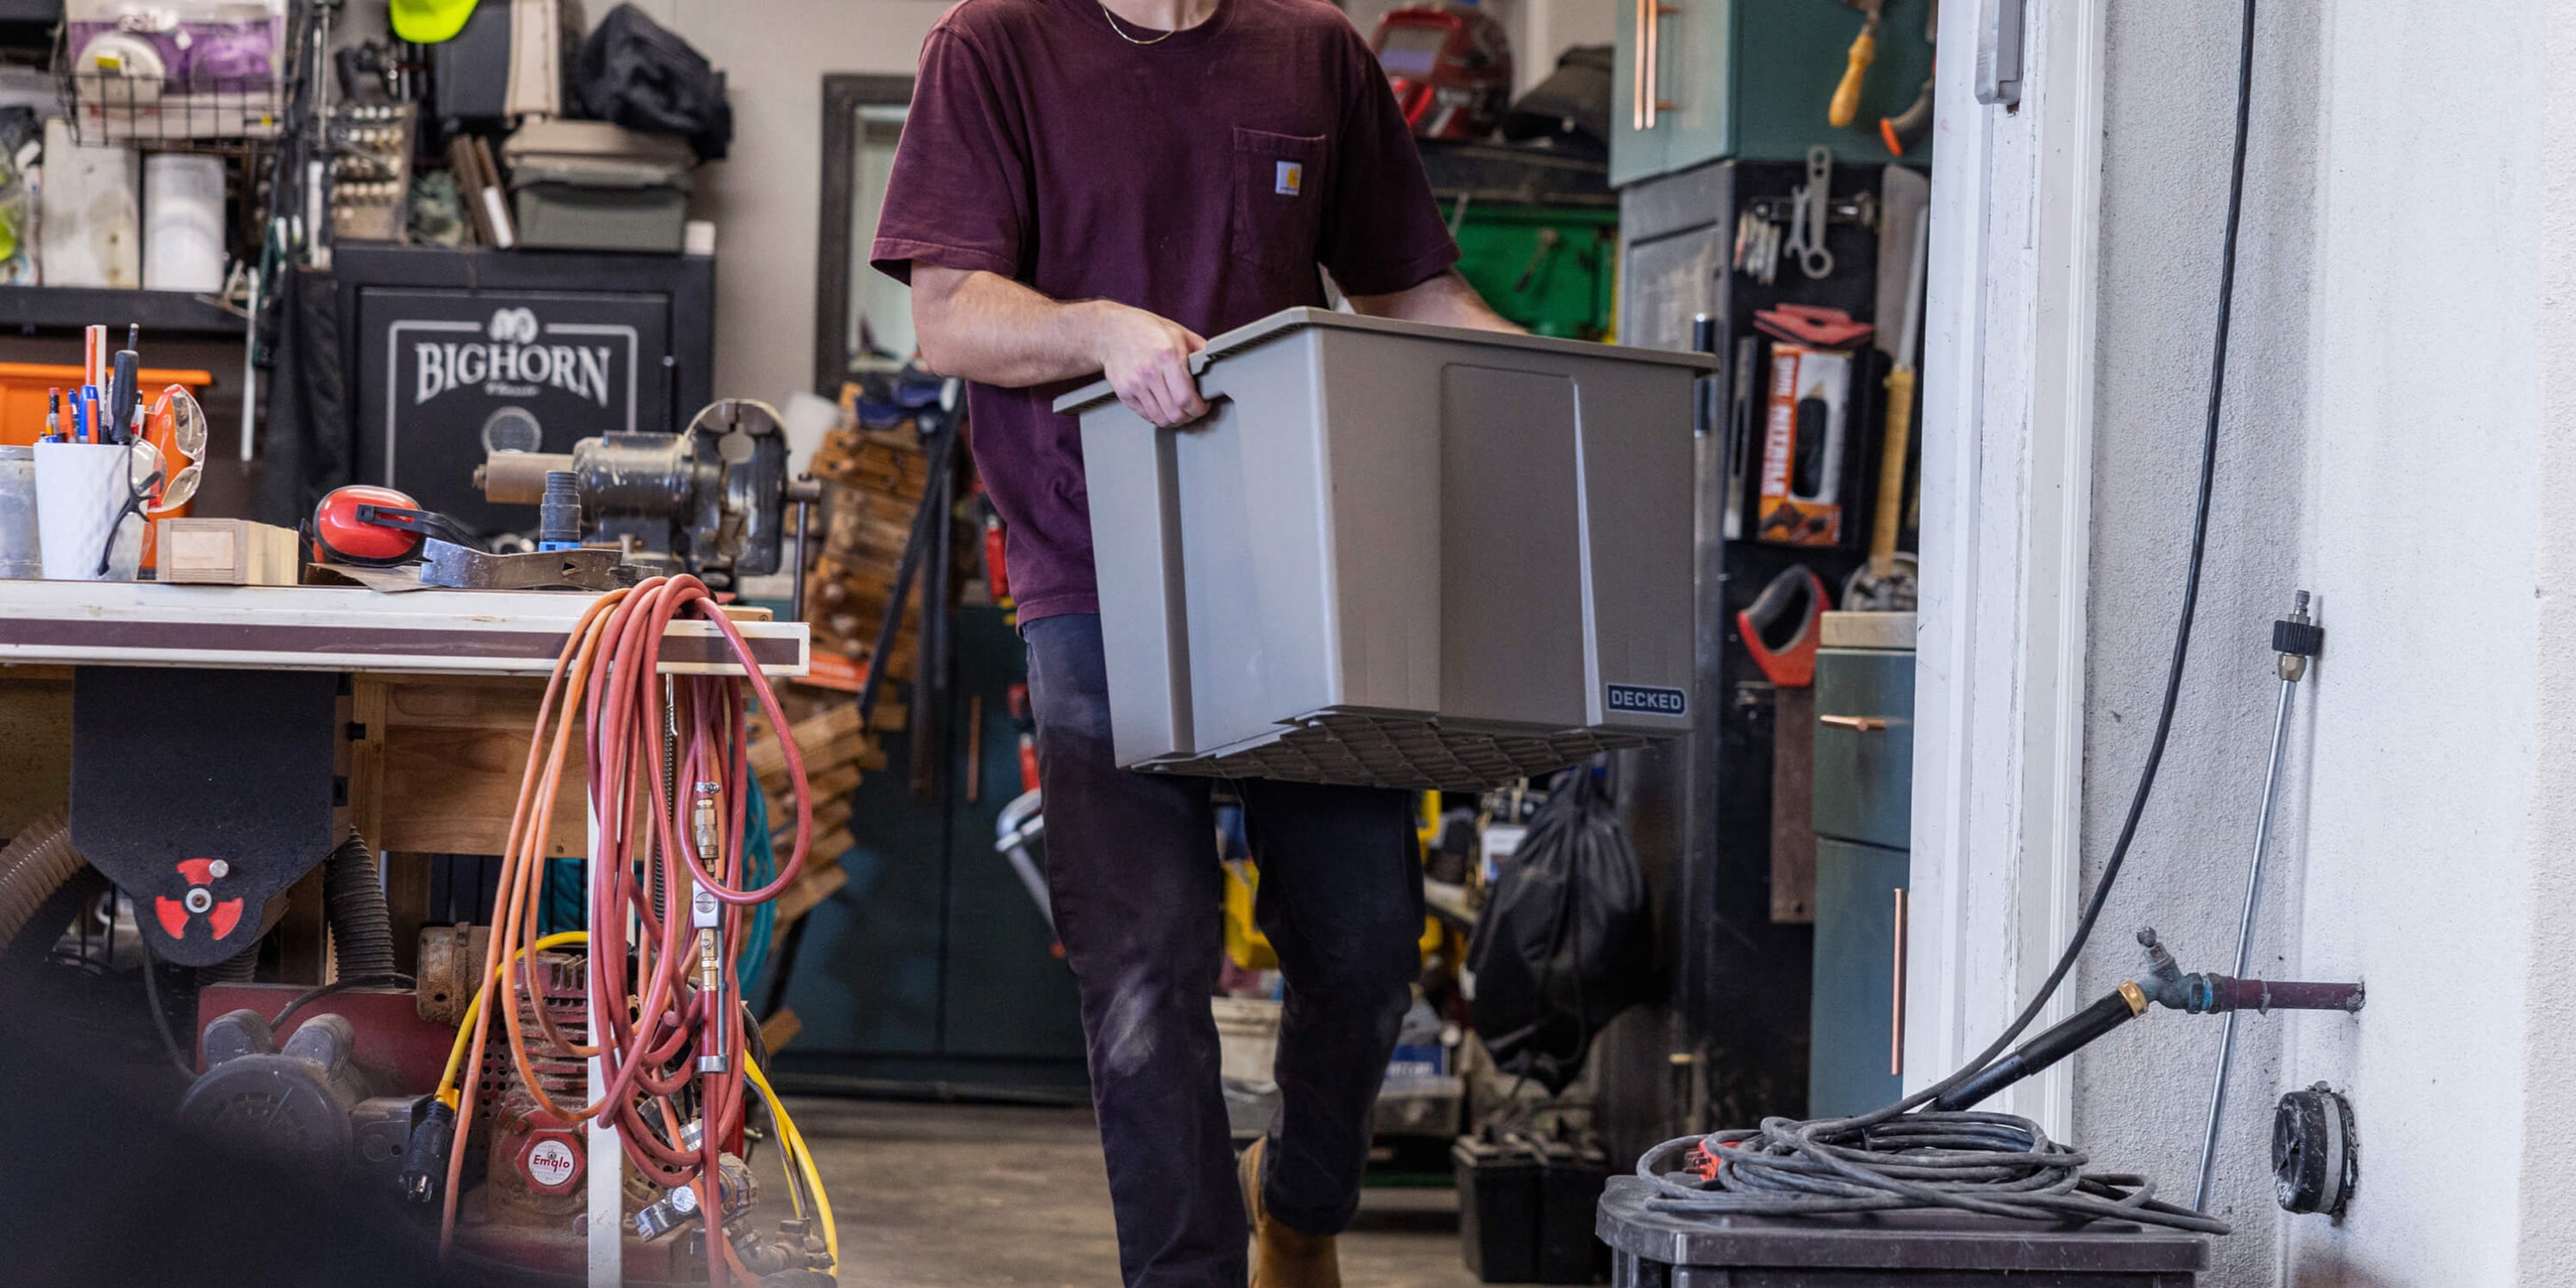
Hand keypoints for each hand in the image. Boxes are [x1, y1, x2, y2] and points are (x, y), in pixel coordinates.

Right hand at [1087, 302, 1207, 426]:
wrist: (1112, 331)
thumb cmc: (1147, 330)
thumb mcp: (1179, 333)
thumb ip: (1200, 350)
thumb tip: (1218, 365)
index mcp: (1168, 356)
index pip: (1186, 398)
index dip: (1199, 408)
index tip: (1203, 405)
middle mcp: (1150, 372)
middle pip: (1174, 414)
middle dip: (1189, 416)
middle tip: (1193, 410)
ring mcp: (1135, 384)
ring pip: (1160, 419)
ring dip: (1174, 419)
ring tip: (1179, 410)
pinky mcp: (1124, 393)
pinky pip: (1146, 416)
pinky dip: (1158, 416)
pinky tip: (1163, 406)